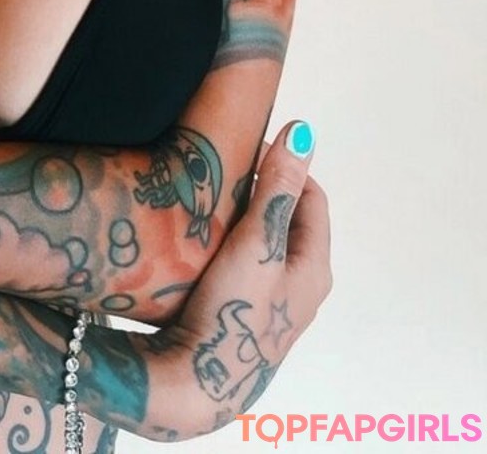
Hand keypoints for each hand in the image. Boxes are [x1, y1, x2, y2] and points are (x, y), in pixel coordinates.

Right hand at [148, 120, 331, 435]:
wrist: (197, 381)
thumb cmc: (234, 310)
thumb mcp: (257, 241)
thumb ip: (277, 186)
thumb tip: (304, 132)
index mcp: (315, 266)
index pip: (311, 196)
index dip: (283, 166)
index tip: (245, 150)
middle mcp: (302, 284)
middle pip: (288, 218)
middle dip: (260, 189)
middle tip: (223, 173)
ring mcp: (274, 301)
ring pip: (264, 240)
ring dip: (242, 216)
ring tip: (209, 200)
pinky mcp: (247, 311)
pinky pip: (245, 261)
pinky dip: (230, 240)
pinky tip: (201, 238)